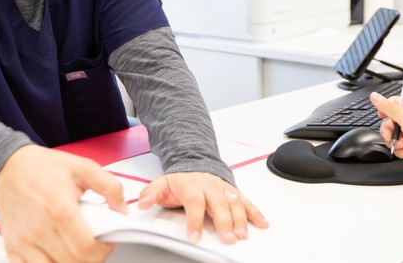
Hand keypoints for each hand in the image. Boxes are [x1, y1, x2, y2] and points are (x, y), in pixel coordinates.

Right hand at [0, 144, 126, 262]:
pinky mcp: (12, 248)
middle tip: (96, 244)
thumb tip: (122, 209)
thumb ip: (110, 186)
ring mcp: (24, 242)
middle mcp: (39, 230)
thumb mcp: (83, 167)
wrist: (8, 167)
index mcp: (59, 210)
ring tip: (77, 249)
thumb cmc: (42, 167)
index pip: (86, 249)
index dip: (103, 250)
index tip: (108, 241)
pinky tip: (57, 255)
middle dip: (91, 257)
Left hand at [136, 172, 267, 244]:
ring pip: (235, 203)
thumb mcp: (161, 184)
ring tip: (243, 235)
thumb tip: (141, 203)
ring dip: (241, 219)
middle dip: (225, 222)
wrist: (194, 163)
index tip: (194, 236)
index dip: (195, 220)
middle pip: (219, 204)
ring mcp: (223, 189)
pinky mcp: (233, 192)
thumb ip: (150, 194)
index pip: (194, 202)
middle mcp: (210, 186)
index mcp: (192, 185)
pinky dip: (255, 213)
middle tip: (228, 239)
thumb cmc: (179, 180)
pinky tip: (262, 224)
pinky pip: (246, 201)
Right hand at [371, 91, 402, 175]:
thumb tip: (375, 97)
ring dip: (396, 142)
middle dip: (389, 130)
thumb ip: (389, 108)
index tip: (382, 115)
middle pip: (389, 121)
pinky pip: (397, 147)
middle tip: (392, 134)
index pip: (393, 102)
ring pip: (391, 136)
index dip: (385, 109)